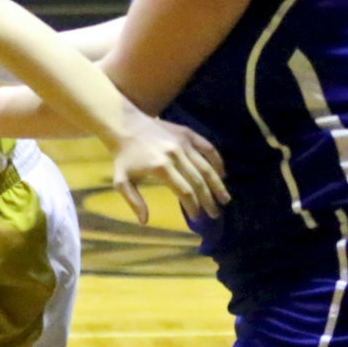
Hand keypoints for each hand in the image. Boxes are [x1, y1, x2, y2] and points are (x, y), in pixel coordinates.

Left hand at [112, 111, 228, 224]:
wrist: (124, 125)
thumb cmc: (123, 157)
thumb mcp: (122, 181)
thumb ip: (134, 201)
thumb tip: (145, 221)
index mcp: (161, 168)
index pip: (185, 192)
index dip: (193, 206)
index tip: (196, 217)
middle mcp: (176, 155)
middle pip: (198, 182)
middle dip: (208, 200)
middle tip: (214, 213)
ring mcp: (183, 143)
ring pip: (207, 167)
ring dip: (218, 184)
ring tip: (225, 199)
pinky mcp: (187, 133)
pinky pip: (208, 148)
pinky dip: (217, 161)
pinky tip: (222, 174)